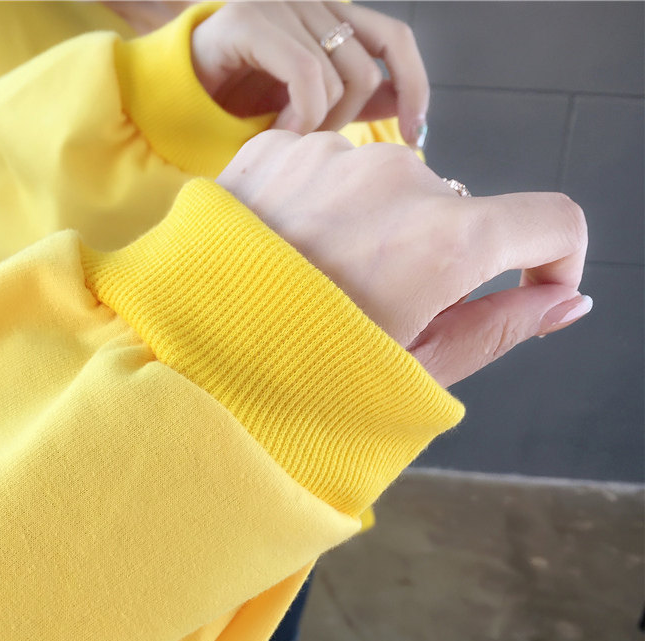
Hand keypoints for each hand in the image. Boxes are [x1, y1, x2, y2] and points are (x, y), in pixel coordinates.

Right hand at [191, 2, 428, 145]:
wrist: (177, 97)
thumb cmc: (239, 103)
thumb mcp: (307, 105)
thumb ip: (353, 99)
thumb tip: (404, 103)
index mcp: (329, 17)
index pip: (394, 41)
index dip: (415, 87)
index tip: (416, 135)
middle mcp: (311, 2)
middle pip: (366, 71)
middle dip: (346, 122)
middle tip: (314, 143)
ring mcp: (281, 5)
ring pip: (339, 78)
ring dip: (317, 124)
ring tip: (286, 135)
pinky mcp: (253, 20)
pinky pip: (306, 76)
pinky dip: (300, 117)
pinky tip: (279, 131)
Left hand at [217, 131, 589, 386]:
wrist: (184, 360)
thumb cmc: (298, 382)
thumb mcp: (412, 373)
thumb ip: (500, 330)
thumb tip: (565, 302)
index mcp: (443, 241)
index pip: (551, 221)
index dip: (555, 259)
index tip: (530, 286)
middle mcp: (396, 179)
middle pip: (457, 210)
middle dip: (437, 259)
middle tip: (377, 309)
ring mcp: (330, 155)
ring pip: (391, 189)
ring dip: (378, 230)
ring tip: (320, 285)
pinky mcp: (277, 149)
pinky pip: (330, 171)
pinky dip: (326, 208)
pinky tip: (286, 256)